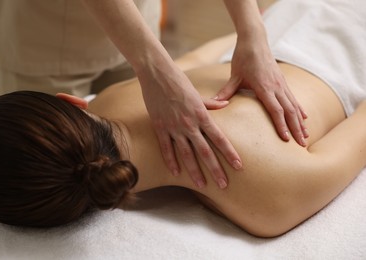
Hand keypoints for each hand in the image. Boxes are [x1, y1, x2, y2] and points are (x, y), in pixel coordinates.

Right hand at [138, 64, 241, 188]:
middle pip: (205, 151)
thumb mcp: (197, 93)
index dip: (229, 153)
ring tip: (202, 185)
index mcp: (201, 115)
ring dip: (195, 171)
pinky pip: (166, 148)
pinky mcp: (160, 127)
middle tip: (224, 185)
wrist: (157, 74)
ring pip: (186, 154)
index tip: (239, 166)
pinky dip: (171, 161)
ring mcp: (174, 127)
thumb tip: (226, 104)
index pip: (219, 138)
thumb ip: (212, 103)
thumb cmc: (179, 81)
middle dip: (215, 169)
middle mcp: (189, 124)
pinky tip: (176, 173)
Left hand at [214, 38, 308, 145]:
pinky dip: (299, 109)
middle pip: (289, 111)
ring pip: (294, 106)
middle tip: (301, 145)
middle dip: (296, 128)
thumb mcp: (234, 75)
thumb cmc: (243, 57)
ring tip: (305, 137)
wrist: (255, 40)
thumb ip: (226, 91)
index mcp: (264, 87)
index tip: (286, 138)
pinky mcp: (283, 81)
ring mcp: (281, 84)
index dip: (281, 124)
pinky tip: (304, 118)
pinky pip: (293, 98)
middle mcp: (276, 86)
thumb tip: (214, 103)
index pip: (275, 109)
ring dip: (300, 122)